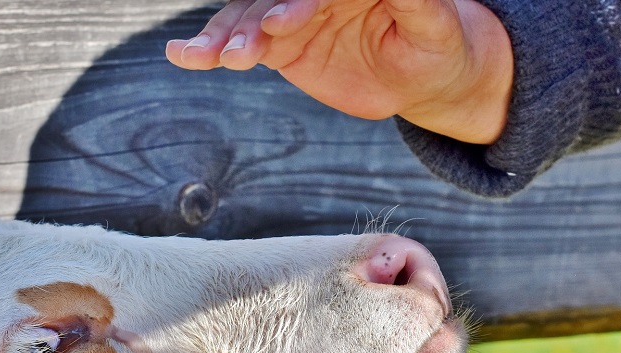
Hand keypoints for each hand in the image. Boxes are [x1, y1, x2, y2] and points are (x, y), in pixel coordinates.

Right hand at [165, 0, 511, 143]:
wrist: (420, 76)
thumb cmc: (436, 44)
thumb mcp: (433, 24)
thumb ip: (411, 0)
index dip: (299, 3)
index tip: (281, 24)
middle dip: (253, 20)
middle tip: (241, 48)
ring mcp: (292, 12)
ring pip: (249, 17)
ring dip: (226, 36)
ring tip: (206, 56)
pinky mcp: (279, 42)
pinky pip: (240, 42)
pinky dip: (210, 49)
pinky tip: (184, 56)